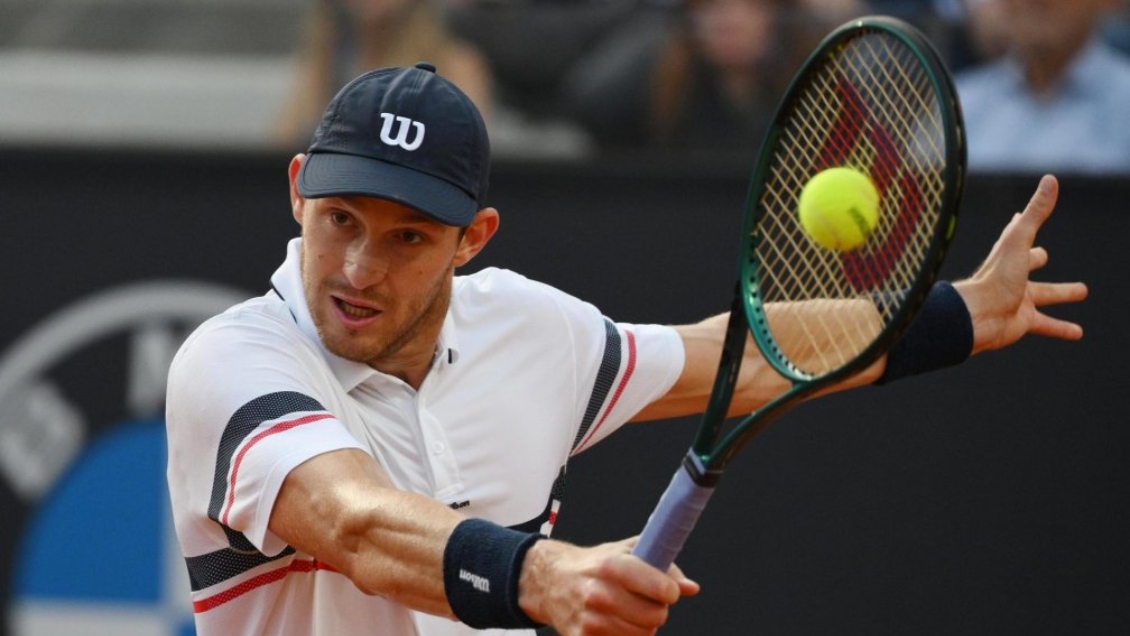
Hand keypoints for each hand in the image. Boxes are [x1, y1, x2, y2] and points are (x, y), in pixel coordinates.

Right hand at [518, 537, 699, 635]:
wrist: (552, 581)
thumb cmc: (595, 565)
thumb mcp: (625, 552)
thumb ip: (662, 565)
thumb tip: (690, 587)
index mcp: (611, 566)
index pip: (660, 588)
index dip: (670, 591)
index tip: (668, 590)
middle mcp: (599, 594)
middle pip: (655, 617)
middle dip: (657, 610)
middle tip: (646, 601)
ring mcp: (590, 620)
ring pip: (642, 635)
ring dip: (643, 626)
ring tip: (630, 611)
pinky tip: (616, 623)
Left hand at [954, 174, 1087, 354]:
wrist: (977, 318)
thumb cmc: (995, 278)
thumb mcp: (1020, 241)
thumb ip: (1036, 212)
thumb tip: (1051, 179)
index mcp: (1008, 255)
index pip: (1015, 235)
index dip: (1020, 224)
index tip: (1019, 217)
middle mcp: (1011, 276)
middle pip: (1028, 264)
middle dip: (1037, 258)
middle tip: (1044, 255)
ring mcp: (1017, 299)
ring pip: (1044, 296)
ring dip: (1062, 293)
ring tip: (1082, 291)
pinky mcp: (1023, 322)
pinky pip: (1047, 325)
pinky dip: (1062, 328)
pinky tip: (1078, 333)